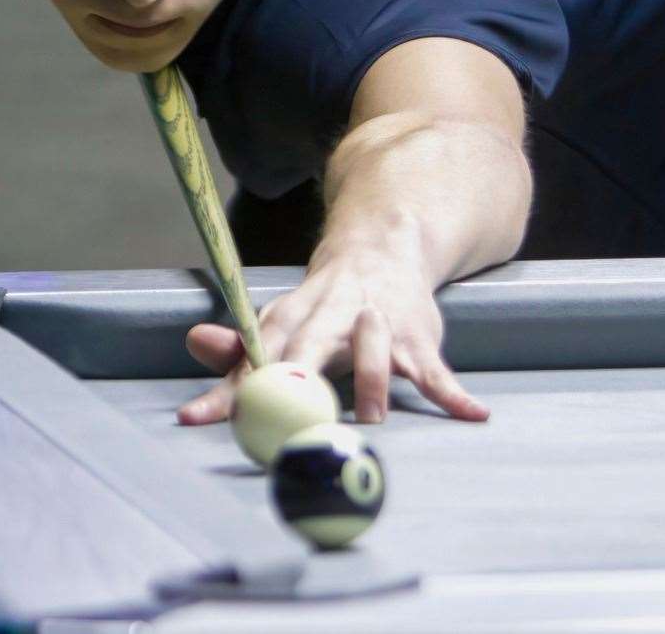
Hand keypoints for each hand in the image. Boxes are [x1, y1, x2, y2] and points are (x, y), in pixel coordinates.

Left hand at [175, 250, 489, 426]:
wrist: (386, 246)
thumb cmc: (326, 303)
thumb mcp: (284, 319)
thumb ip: (241, 346)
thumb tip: (193, 343)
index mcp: (295, 313)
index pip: (256, 350)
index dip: (228, 386)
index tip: (196, 417)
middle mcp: (334, 315)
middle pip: (313, 341)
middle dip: (299, 371)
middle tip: (287, 406)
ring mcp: (379, 324)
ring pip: (375, 349)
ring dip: (373, 380)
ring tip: (373, 419)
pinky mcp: (417, 338)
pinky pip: (436, 370)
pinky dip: (453, 394)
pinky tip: (471, 414)